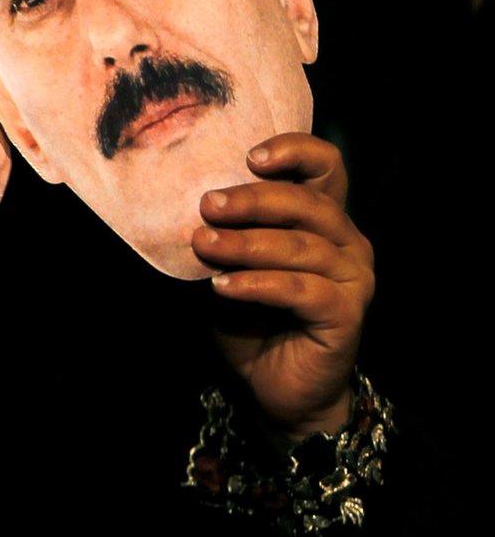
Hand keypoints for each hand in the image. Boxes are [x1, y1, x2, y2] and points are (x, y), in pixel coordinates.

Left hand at [194, 133, 373, 440]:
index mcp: (322, 218)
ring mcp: (353, 278)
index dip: (296, 151)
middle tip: (209, 204)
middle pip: (309, 203)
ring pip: (303, 247)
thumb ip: (220, 234)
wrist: (273, 385)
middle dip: (255, 199)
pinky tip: (223, 285)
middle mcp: (346, 241)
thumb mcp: (227, 266)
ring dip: (247, 243)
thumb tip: (183, 208)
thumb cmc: (250, 317)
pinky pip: (303, 290)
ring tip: (204, 243)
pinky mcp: (346, 314)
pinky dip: (260, 284)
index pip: (326, 167)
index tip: (250, 156)